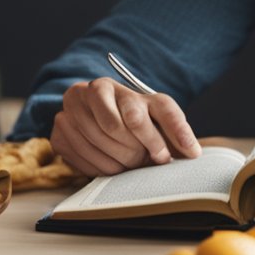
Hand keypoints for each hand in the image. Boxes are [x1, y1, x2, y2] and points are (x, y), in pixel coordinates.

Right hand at [51, 78, 201, 176]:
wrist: (103, 116)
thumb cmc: (139, 119)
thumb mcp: (161, 117)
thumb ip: (178, 130)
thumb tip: (194, 152)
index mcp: (122, 87)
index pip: (135, 115)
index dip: (152, 140)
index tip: (163, 157)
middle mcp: (94, 91)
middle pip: (115, 131)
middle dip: (134, 153)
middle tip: (143, 161)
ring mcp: (73, 108)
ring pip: (97, 145)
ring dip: (117, 163)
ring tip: (128, 164)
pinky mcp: (59, 127)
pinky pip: (79, 156)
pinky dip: (98, 168)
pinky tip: (109, 165)